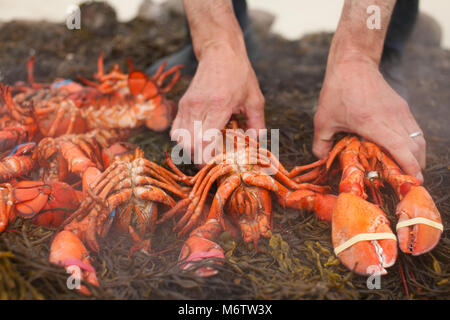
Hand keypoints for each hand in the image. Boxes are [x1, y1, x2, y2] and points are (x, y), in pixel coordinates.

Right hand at [170, 41, 264, 161]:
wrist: (220, 52)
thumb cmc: (239, 74)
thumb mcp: (255, 98)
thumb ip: (257, 123)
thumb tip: (256, 142)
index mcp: (218, 106)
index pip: (204, 142)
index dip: (208, 158)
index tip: (217, 164)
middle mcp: (199, 107)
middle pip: (190, 145)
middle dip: (200, 158)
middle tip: (212, 161)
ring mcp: (187, 105)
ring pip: (180, 139)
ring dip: (191, 150)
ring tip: (205, 151)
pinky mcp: (182, 104)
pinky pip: (175, 129)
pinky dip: (183, 139)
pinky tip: (197, 139)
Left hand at [313, 58, 425, 181]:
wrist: (352, 63)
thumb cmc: (336, 92)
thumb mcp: (323, 120)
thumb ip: (321, 145)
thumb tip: (323, 162)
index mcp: (373, 123)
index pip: (401, 148)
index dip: (409, 166)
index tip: (413, 181)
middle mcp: (392, 117)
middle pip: (416, 147)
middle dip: (416, 167)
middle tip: (408, 183)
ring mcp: (400, 111)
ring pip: (418, 139)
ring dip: (417, 156)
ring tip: (409, 171)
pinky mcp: (402, 106)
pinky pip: (414, 129)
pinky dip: (414, 144)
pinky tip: (404, 152)